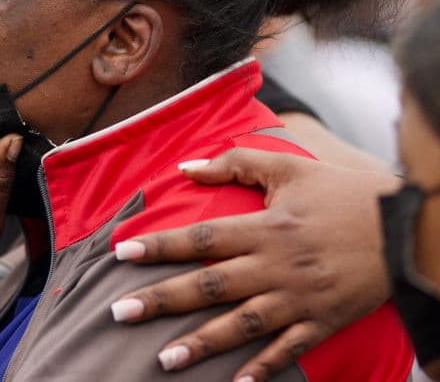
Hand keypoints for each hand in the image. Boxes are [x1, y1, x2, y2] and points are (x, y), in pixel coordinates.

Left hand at [110, 148, 399, 381]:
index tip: (122, 253)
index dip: (160, 246)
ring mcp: (299, 299)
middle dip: (161, 301)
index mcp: (264, 229)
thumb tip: (184, 167)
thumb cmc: (341, 194)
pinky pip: (288, 351)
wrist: (407, 228)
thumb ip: (234, 164)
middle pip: (209, 286)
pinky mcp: (323, 322)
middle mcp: (275, 267)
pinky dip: (262, 369)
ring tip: (163, 360)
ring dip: (200, 345)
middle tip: (119, 313)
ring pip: (241, 326)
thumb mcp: (287, 168)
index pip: (201, 238)